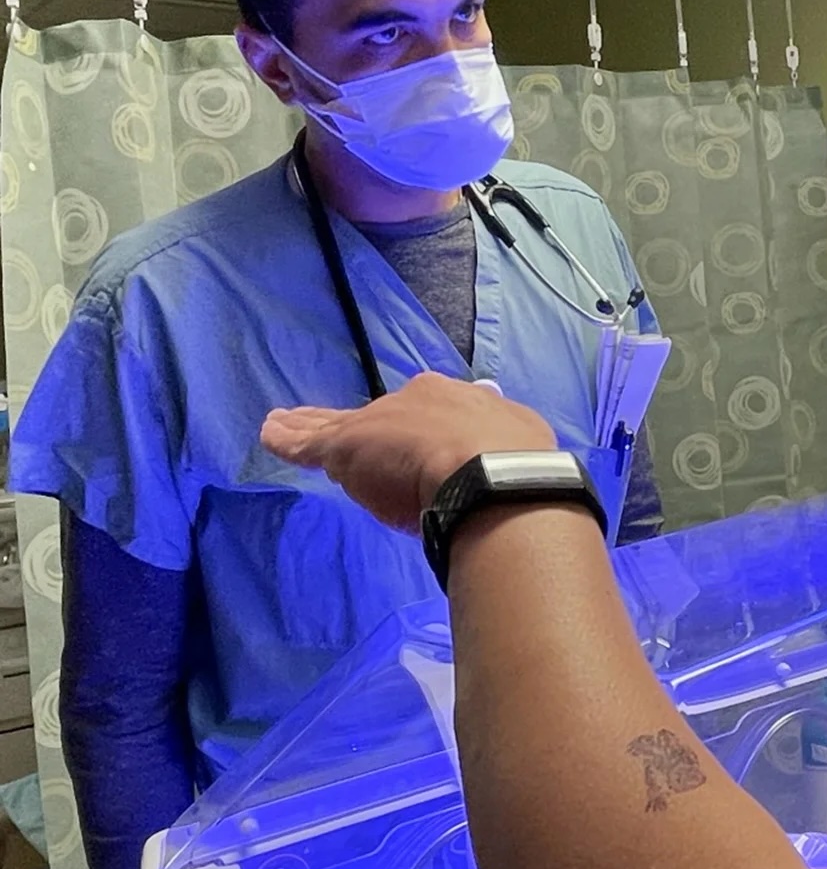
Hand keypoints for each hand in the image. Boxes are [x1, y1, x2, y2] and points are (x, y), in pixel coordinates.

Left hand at [261, 372, 557, 532]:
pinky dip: (288, 439)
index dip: (411, 427)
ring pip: (337, 425)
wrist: (486, 470)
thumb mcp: (514, 437)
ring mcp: (375, 425)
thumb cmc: (509, 459)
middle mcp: (409, 401)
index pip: (420, 411)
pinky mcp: (344, 450)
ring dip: (313, 426)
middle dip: (355, 421)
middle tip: (332, 425)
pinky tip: (270, 434)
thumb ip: (501, 437)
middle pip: (375, 414)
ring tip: (287, 423)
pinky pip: (307, 444)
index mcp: (450, 398)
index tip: (408, 438)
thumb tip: (508, 443)